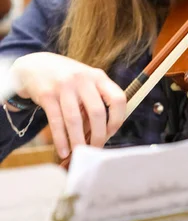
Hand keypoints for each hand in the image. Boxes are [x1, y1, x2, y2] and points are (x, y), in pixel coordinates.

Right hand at [10, 52, 126, 158]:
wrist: (36, 65)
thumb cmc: (67, 79)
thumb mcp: (86, 83)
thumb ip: (95, 103)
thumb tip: (100, 135)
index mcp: (98, 77)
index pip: (118, 99)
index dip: (117, 119)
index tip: (110, 133)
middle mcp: (83, 79)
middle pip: (97, 112)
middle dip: (98, 136)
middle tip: (95, 149)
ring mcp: (64, 86)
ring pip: (75, 120)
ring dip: (78, 141)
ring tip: (79, 154)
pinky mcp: (47, 94)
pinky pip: (56, 122)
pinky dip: (61, 140)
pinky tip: (63, 151)